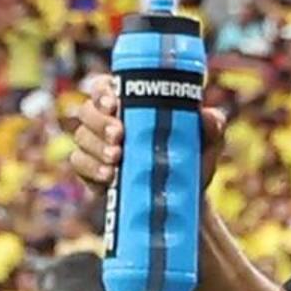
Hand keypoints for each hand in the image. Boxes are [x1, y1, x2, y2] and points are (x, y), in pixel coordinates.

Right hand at [66, 73, 230, 189]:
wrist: (181, 202)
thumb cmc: (192, 161)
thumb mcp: (207, 142)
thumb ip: (212, 125)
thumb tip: (207, 115)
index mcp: (131, 104)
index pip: (104, 88)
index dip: (101, 92)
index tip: (113, 103)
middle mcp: (108, 122)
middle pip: (86, 111)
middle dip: (99, 122)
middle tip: (119, 135)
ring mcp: (96, 147)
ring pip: (80, 137)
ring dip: (95, 146)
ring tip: (116, 159)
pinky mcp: (90, 173)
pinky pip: (78, 164)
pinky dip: (90, 168)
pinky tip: (108, 175)